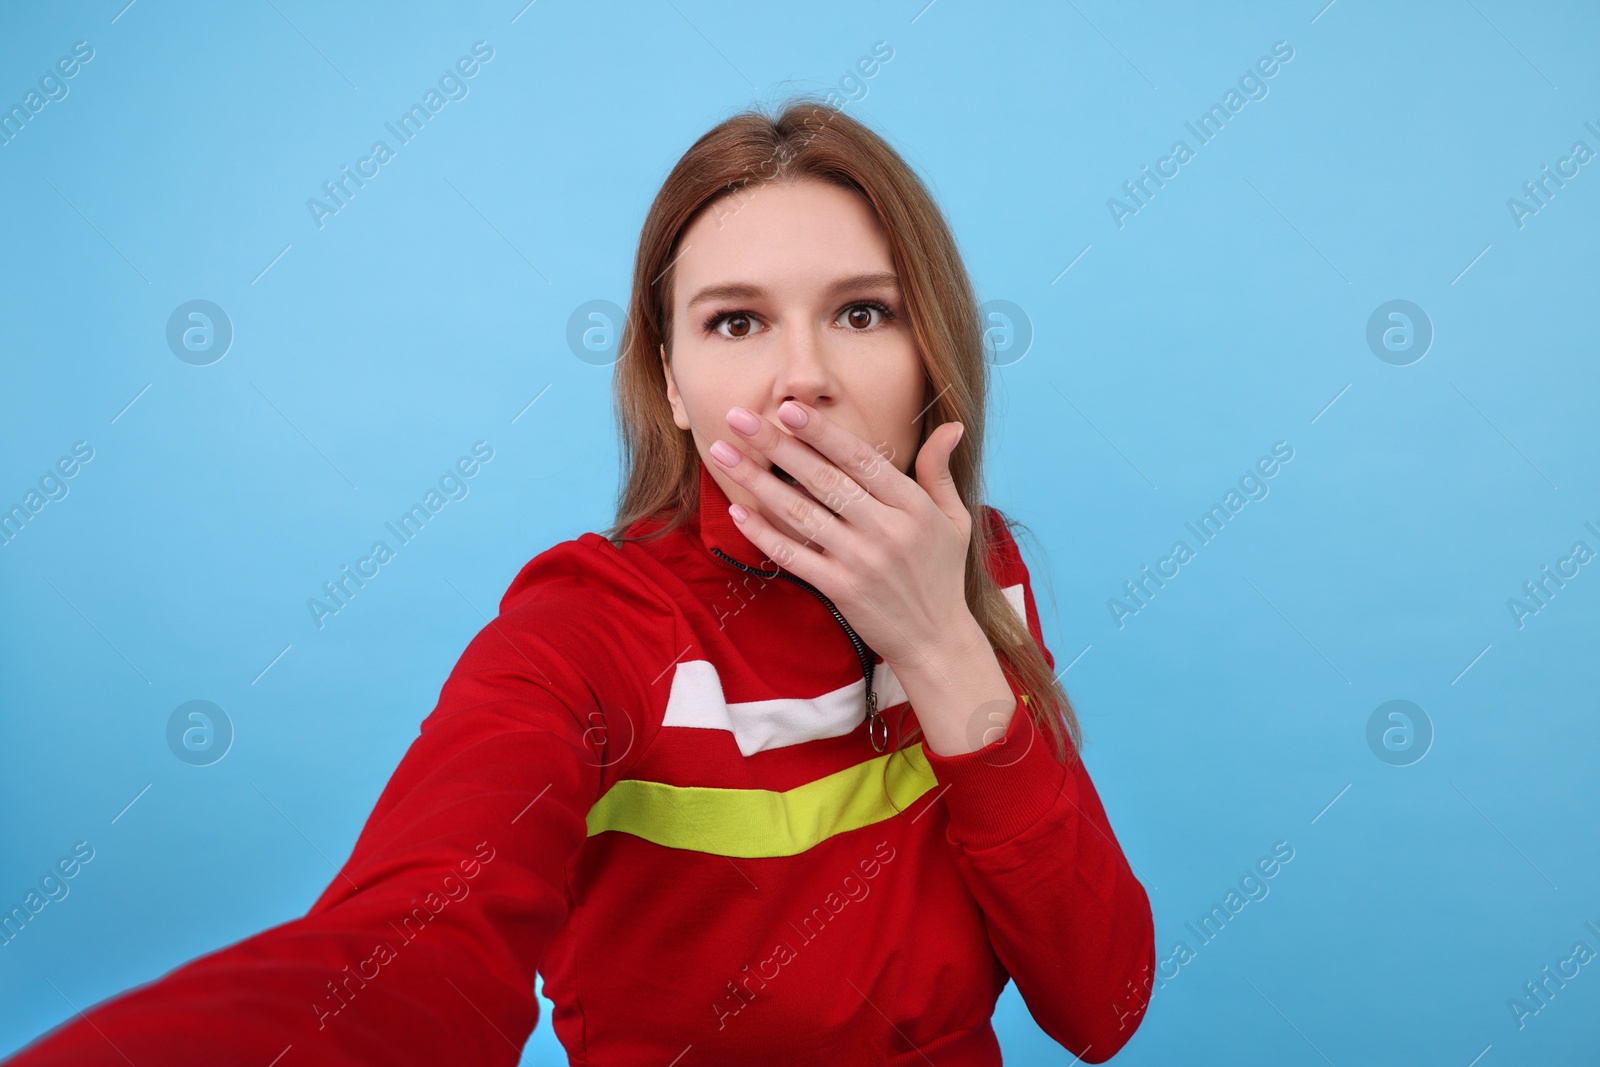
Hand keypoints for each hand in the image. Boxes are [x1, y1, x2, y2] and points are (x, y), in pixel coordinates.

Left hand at [708, 399, 969, 671]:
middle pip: (822, 479)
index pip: (860, 459)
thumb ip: (940, 471)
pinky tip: (738, 511)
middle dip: (776, 444)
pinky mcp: (841, 590)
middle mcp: (887, 530)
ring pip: (800, 513)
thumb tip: (951, 427)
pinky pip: (794, 556)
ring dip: (757, 481)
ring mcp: (861, 561)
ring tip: (723, 454)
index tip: (788, 407)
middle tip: (737, 416)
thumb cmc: (942, 574)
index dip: (822, 432)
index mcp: (912, 506)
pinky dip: (763, 534)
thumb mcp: (953, 519)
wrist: (936, 640)